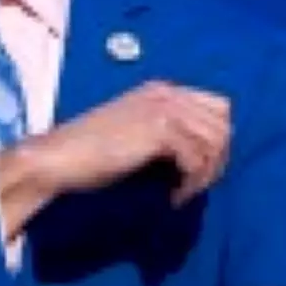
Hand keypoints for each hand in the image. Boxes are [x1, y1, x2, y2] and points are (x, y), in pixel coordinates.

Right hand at [0, 80, 230, 244]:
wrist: (62, 156)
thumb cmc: (94, 150)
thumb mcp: (138, 130)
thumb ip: (169, 130)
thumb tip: (208, 153)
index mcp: (162, 89)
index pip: (219, 106)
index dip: (217, 140)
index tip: (200, 169)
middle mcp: (166, 92)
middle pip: (224, 123)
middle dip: (217, 160)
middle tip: (194, 185)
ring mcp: (162, 108)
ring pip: (215, 142)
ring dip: (205, 175)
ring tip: (182, 192)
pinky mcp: (158, 129)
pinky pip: (197, 160)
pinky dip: (191, 185)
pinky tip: (172, 196)